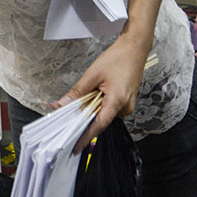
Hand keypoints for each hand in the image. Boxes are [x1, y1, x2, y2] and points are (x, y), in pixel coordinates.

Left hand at [49, 37, 145, 152]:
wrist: (135, 49)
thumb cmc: (117, 58)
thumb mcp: (92, 75)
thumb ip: (77, 92)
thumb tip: (62, 105)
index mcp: (117, 101)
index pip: (99, 125)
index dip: (86, 137)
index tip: (76, 147)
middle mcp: (125, 107)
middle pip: (100, 120)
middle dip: (82, 121)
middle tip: (65, 122)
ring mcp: (127, 105)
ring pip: (104, 114)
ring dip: (90, 111)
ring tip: (77, 105)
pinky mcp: (126, 101)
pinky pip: (109, 108)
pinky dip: (98, 106)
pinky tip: (91, 98)